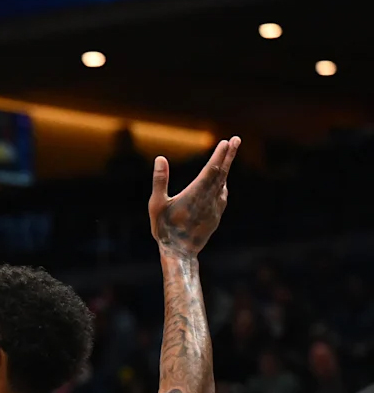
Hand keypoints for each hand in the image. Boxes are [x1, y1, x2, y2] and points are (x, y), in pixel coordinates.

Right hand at [149, 136, 239, 256]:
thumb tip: (160, 158)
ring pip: (223, 184)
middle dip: (229, 155)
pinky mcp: (216, 216)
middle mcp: (209, 199)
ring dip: (226, 168)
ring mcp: (215, 208)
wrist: (179, 252)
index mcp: (195, 194)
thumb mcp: (156, 204)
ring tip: (229, 156)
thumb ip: (160, 181)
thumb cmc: (164, 228)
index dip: (220, 155)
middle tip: (237, 139)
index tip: (227, 142)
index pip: (211, 170)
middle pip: (222, 173)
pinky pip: (222, 196)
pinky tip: (222, 183)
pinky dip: (223, 184)